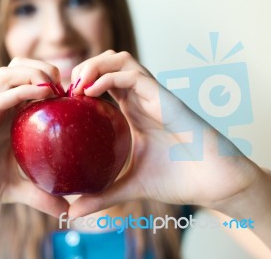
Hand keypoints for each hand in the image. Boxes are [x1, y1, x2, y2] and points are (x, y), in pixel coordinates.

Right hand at [0, 58, 68, 218]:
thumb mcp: (18, 190)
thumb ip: (43, 196)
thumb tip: (69, 211)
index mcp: (9, 118)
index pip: (29, 81)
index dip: (53, 79)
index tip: (74, 96)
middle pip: (19, 68)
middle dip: (44, 68)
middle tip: (65, 88)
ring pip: (8, 73)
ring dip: (34, 72)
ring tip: (54, 88)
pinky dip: (22, 90)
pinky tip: (43, 95)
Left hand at [68, 50, 260, 216]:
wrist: (213, 182)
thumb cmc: (177, 180)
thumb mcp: (130, 186)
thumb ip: (102, 195)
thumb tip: (71, 213)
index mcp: (133, 113)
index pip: (103, 84)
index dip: (80, 84)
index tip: (62, 102)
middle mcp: (141, 99)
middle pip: (109, 63)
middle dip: (83, 68)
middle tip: (67, 90)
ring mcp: (152, 95)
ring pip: (120, 60)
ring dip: (94, 65)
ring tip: (76, 86)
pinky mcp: (163, 97)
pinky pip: (132, 75)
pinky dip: (108, 77)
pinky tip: (91, 92)